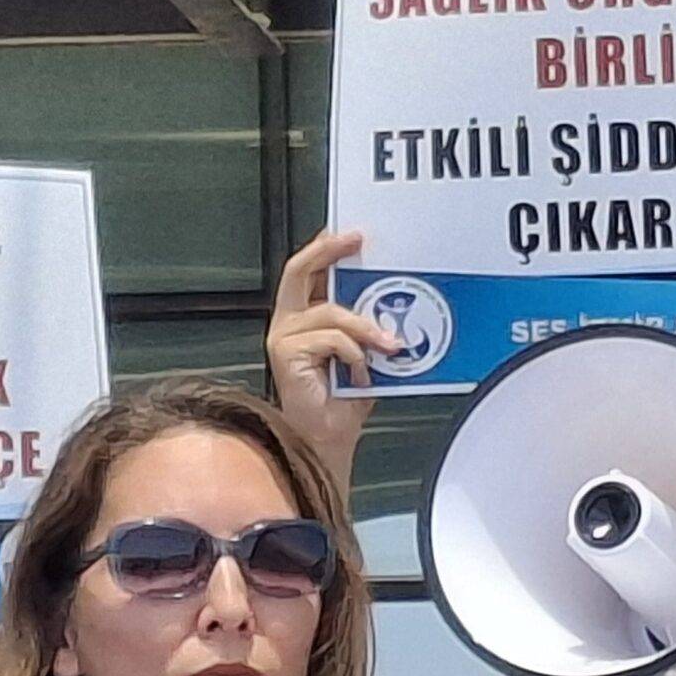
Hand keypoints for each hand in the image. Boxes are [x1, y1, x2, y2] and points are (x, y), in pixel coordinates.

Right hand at [265, 229, 395, 480]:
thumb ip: (369, 328)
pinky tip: (361, 373)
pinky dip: (355, 354)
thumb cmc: (343, 401)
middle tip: (357, 241)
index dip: (326, 248)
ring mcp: (283, 336)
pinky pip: (332, 338)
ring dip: (366, 326)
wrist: (328, 438)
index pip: (307, 272)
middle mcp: (288, 323)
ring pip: (329, 311)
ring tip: (388, 345)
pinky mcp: (286, 353)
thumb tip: (392, 308)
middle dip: (328, 250)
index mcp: (303, 319)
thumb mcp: (364, 354)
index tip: (353, 236)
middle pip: (298, 270)